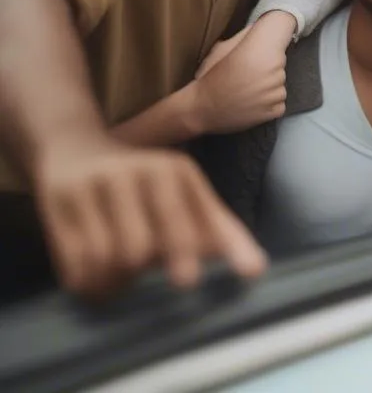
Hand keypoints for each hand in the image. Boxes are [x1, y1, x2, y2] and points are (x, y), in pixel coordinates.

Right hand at [34, 133, 266, 296]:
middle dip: (145, 271)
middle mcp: (133, 172)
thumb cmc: (145, 184)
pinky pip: (74, 264)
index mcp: (173, 170)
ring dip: (115, 282)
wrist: (77, 149)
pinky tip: (96, 276)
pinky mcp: (56, 203)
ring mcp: (92, 186)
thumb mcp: (185, 194)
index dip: (183, 246)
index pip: (181, 214)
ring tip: (122, 277)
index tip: (189, 280)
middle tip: (149, 278)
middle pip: (140, 248)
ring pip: (106, 259)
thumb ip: (218, 230)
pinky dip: (88, 282)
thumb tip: (255, 269)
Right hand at [193, 26, 286, 134]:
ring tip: (246, 90)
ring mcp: (276, 93)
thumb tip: (260, 24)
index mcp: (262, 53)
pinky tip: (251, 103)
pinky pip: (279, 102)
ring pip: (280, 84)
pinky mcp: (276, 111)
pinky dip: (268, 103)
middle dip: (267, 67)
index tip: (265, 45)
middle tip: (246, 74)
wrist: (201, 109)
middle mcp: (274, 72)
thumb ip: (246, 35)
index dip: (275, 38)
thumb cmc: (211, 77)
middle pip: (280, 63)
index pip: (283, 33)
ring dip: (268, 86)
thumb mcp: (223, 48)